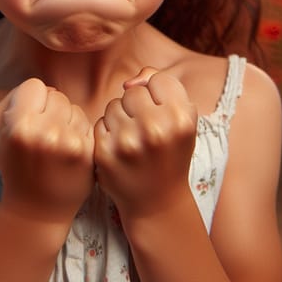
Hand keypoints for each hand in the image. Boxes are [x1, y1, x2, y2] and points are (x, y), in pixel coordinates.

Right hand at [0, 79, 94, 223]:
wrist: (36, 208)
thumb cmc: (16, 164)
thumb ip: (12, 100)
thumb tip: (40, 90)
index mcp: (19, 125)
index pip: (36, 86)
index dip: (33, 100)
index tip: (30, 117)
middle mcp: (45, 132)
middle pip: (57, 95)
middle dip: (50, 110)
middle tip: (43, 133)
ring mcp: (68, 142)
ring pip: (74, 107)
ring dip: (66, 120)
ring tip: (55, 142)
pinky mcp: (87, 152)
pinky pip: (87, 123)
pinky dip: (78, 132)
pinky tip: (68, 149)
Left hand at [93, 68, 197, 218]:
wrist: (158, 202)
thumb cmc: (170, 153)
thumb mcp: (182, 119)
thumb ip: (162, 85)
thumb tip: (129, 82)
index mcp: (180, 118)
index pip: (159, 79)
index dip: (159, 96)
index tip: (163, 116)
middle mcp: (156, 128)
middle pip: (133, 91)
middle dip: (137, 106)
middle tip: (146, 129)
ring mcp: (128, 142)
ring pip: (113, 105)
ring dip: (120, 118)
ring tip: (133, 139)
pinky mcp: (105, 153)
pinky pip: (100, 123)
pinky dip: (108, 133)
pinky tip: (121, 149)